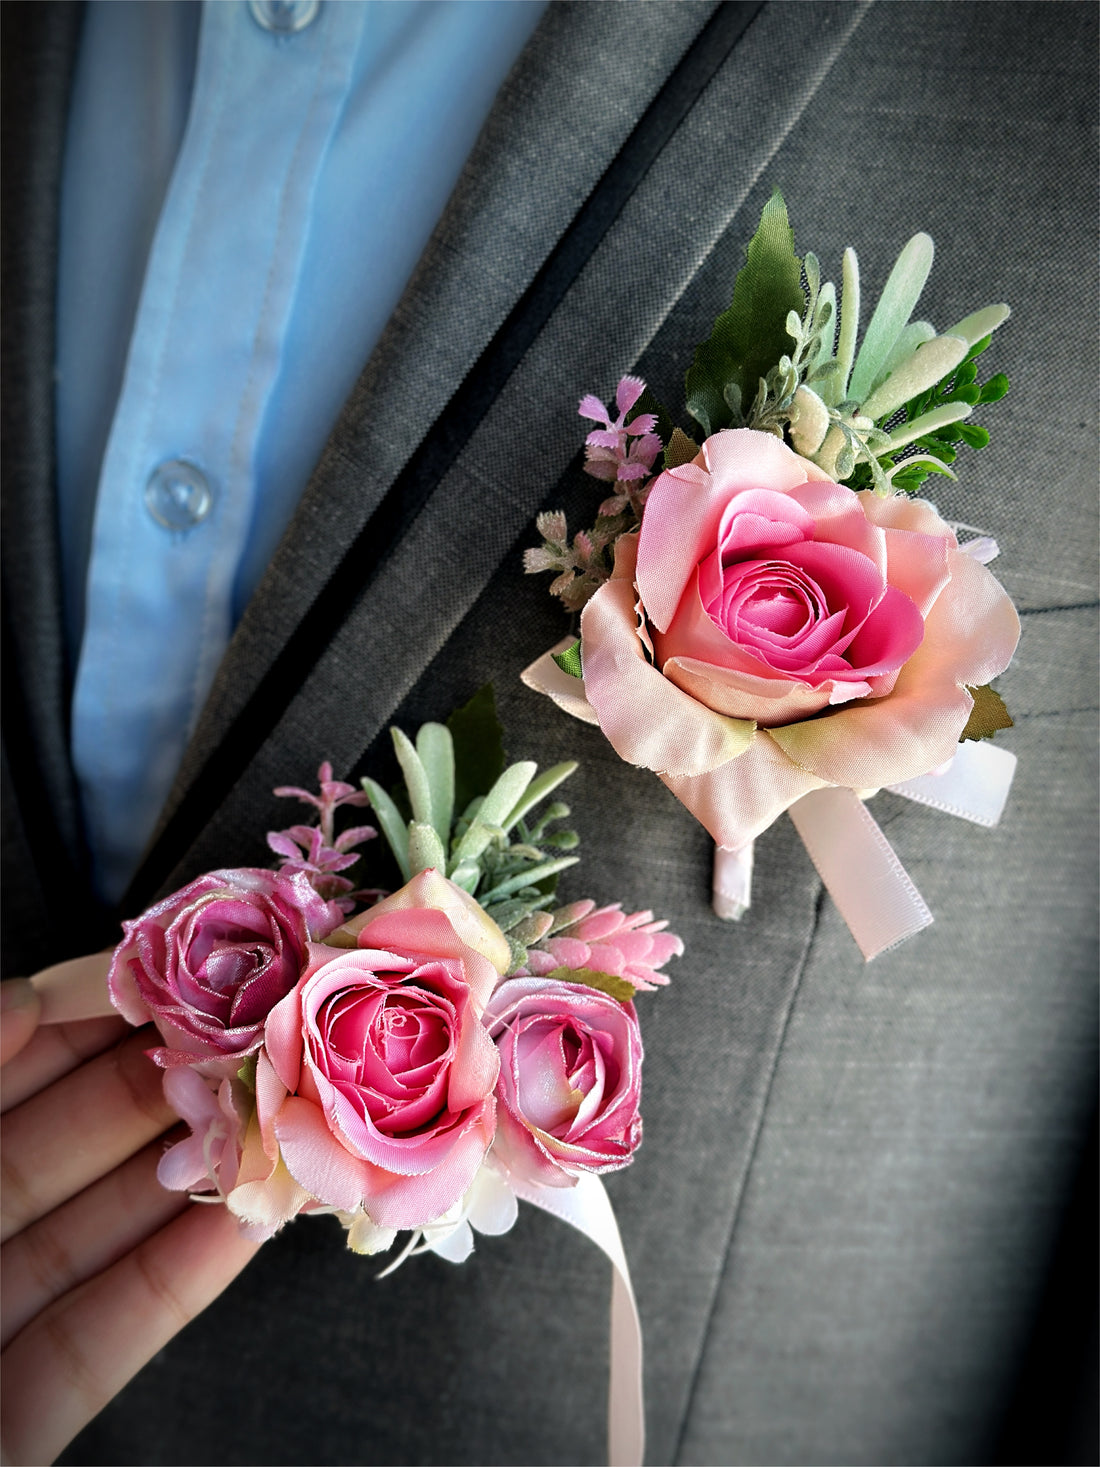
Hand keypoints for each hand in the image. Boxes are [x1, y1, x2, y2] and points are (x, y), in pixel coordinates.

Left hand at [0, 967, 260, 1465]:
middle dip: (150, 1085)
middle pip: (49, 1144)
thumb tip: (15, 1001)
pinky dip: (177, 1281)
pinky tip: (242, 1222)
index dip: (63, 1019)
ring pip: (90, 1233)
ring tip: (266, 1115)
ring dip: (185, 1173)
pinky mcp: (15, 1421)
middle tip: (236, 1037)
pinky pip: (102, 1337)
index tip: (148, 977)